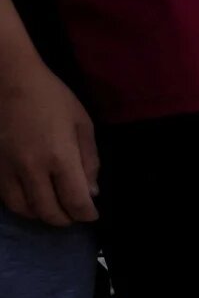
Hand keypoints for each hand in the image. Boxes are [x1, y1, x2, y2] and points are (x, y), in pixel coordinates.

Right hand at [0, 57, 98, 225]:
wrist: (7, 78)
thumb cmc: (51, 97)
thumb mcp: (82, 124)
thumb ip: (90, 161)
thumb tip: (91, 193)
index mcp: (59, 157)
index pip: (75, 202)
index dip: (86, 215)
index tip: (91, 214)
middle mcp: (31, 167)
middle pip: (49, 212)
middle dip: (65, 219)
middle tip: (73, 214)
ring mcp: (7, 167)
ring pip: (23, 209)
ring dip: (41, 215)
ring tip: (53, 208)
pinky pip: (5, 197)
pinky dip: (21, 204)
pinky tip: (31, 197)